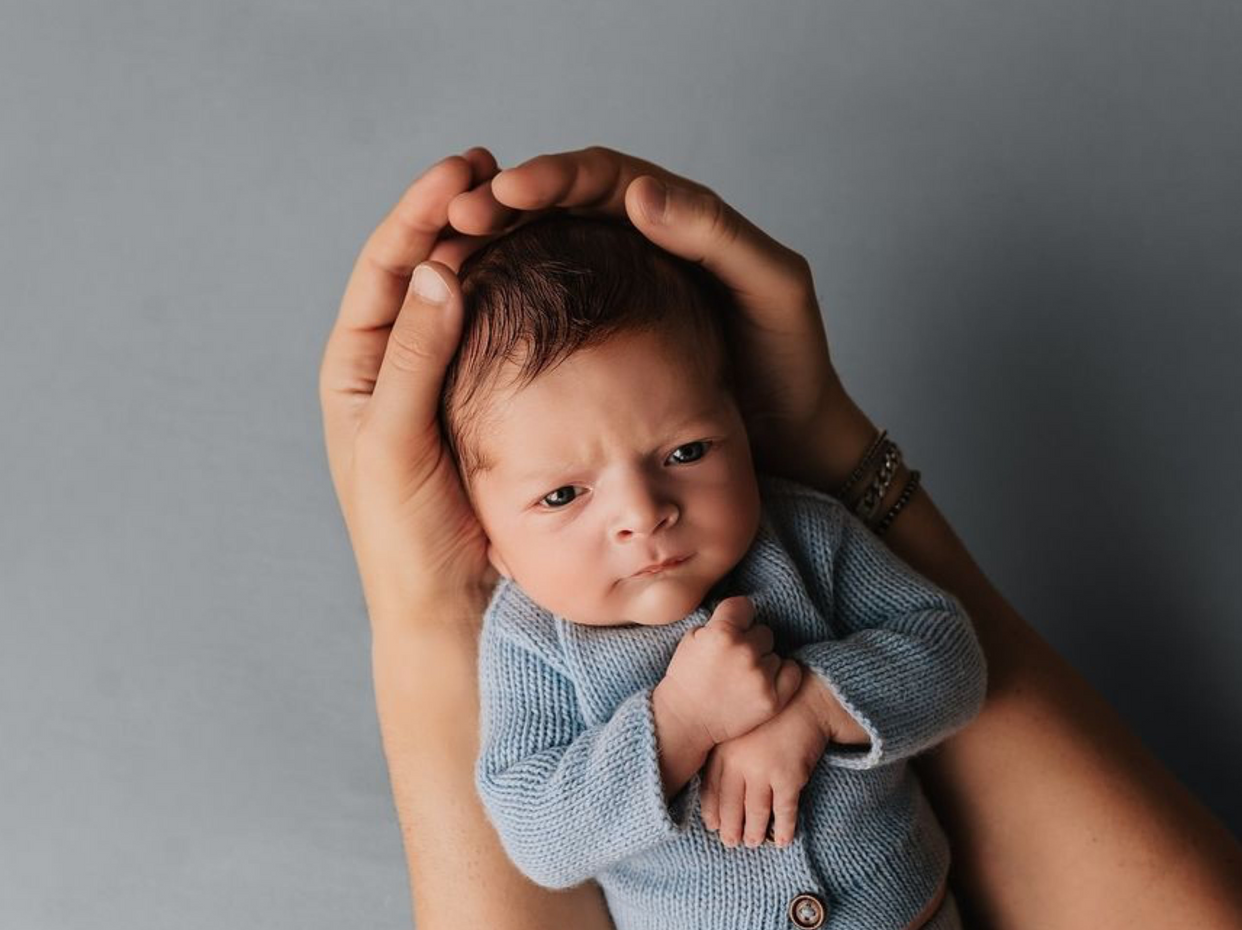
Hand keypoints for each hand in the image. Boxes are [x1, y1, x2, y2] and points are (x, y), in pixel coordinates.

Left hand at [320, 147, 548, 626]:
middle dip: (461, 217)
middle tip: (502, 172)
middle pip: (428, 270)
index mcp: (360, 371)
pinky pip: (508, 341)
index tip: (463, 167)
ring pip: (471, 300)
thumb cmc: (409, 540)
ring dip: (496, 250)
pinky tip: (554, 272)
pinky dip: (526, 301)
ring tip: (531, 205)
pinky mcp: (493, 410)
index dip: (420, 213)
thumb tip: (442, 269)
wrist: (451, 613)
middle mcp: (399, 369)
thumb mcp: (400, 443)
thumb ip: (417, 360)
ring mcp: (449, 387)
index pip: (388, 271)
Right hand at [440, 145, 876, 489]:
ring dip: (494, 250)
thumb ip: (716, 235)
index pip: (601, 177)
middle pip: (556, 206)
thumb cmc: (790, 363)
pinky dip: (505, 304)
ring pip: (540, 253)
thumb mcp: (770, 289)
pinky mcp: (598, 345)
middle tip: (458, 217)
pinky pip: (544, 310)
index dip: (552, 177)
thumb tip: (638, 192)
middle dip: (503, 205)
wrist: (795, 440)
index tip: (505, 189)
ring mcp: (611, 294)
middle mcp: (636, 244)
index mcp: (676, 216)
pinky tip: (470, 316)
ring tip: (446, 258)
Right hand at [655, 596, 804, 748]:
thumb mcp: (692, 639)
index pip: (745, 606)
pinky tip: (762, 682)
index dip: (737, 617)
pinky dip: (780, 676)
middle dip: (751, 643)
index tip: (731, 630)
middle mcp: (745, 652)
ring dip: (763, 663)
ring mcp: (760, 677)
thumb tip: (743, 614)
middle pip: (763, 632)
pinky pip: (791, 672)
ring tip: (741, 678)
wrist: (685, 721)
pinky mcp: (773, 699)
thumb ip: (719, 622)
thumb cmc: (686, 678)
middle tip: (734, 661)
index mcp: (722, 633)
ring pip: (775, 654)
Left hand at [699, 664, 832, 848]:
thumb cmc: (773, 713)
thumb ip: (726, 752)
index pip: (711, 789)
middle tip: (730, 843)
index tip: (712, 825)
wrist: (807, 700)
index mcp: (724, 750)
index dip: (712, 811)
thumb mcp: (740, 726)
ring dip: (753, 832)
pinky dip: (783, 829)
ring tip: (752, 843)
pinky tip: (782, 841)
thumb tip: (716, 784)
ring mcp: (764, 772)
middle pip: (730, 805)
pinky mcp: (789, 778)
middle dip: (730, 828)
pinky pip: (783, 812)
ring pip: (755, 812)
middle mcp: (739, 763)